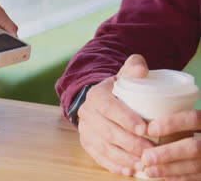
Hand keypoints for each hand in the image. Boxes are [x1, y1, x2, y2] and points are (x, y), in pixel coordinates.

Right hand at [77, 54, 154, 175]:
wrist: (100, 100)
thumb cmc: (118, 88)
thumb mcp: (124, 73)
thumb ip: (134, 66)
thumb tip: (141, 71)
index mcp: (95, 95)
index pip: (108, 107)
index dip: (125, 118)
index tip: (144, 128)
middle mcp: (86, 112)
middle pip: (107, 131)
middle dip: (129, 143)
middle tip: (150, 150)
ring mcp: (85, 129)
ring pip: (103, 146)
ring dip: (124, 157)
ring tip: (142, 163)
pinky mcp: (86, 142)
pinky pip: (98, 157)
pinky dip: (114, 165)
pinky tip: (129, 170)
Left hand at [141, 111, 200, 179]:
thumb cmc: (191, 130)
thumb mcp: (189, 122)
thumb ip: (175, 122)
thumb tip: (145, 126)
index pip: (193, 118)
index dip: (171, 123)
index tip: (149, 129)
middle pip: (193, 147)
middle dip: (167, 153)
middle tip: (145, 157)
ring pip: (195, 165)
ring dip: (169, 169)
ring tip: (148, 170)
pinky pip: (198, 177)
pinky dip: (180, 177)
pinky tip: (165, 177)